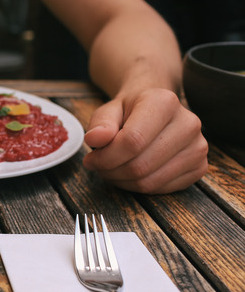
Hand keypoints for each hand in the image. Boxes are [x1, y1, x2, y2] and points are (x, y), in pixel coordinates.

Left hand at [83, 88, 208, 193]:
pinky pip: (162, 189)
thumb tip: (95, 139)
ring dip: (122, 181)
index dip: (105, 157)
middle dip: (111, 171)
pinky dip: (139, 187)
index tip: (91, 159)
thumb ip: (100, 124)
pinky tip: (130, 174)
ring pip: (150, 182)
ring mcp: (198, 147)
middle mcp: (188, 124)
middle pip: (140, 165)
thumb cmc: (130, 111)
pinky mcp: (200, 167)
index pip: (132, 141)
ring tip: (112, 169)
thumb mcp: (109, 110)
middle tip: (99, 166)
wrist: (157, 109)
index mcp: (164, 102)